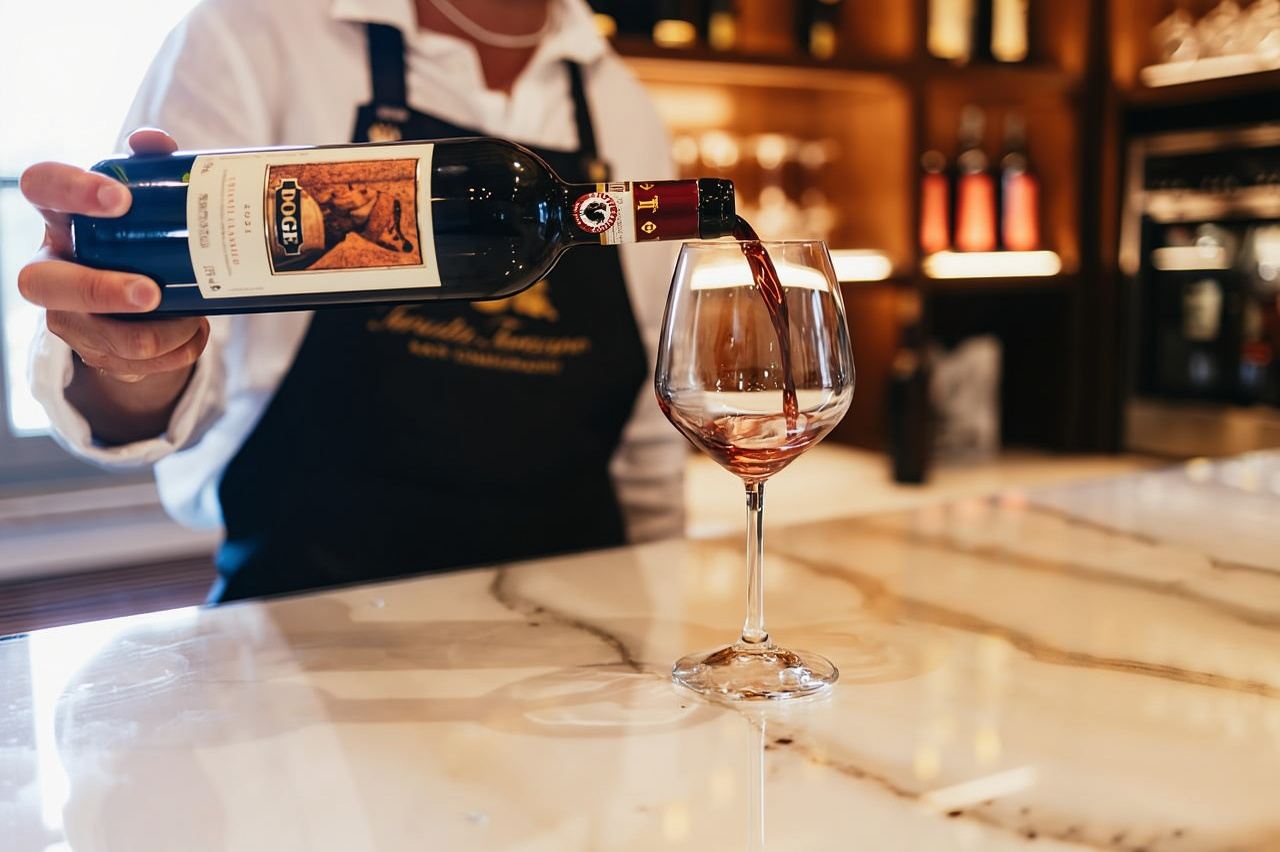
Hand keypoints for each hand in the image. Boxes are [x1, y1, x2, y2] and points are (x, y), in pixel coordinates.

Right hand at [18, 128, 208, 382]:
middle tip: (150, 292)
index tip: (120, 199)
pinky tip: (195, 336)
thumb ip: (155, 168)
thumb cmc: (142, 236)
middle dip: (98, 291)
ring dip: (156, 335)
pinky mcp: (97, 353)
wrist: (143, 295)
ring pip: (100, 338)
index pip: (41, 187)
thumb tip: (153, 142)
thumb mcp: (151, 201)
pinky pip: (133, 366)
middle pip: (42, 284)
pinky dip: (175, 355)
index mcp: (60, 217)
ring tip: (194, 320)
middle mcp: (52, 268)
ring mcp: (69, 317)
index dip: (71, 191)